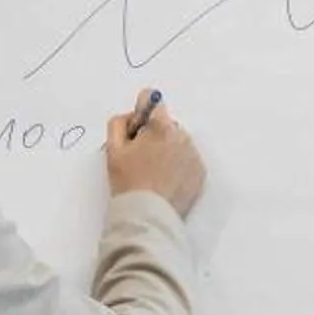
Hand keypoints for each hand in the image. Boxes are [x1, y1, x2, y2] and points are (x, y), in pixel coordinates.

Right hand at [106, 93, 205, 214]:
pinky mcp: (200, 171)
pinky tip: (166, 180)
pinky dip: (179, 165)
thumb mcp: (113, 149)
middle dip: (154, 134)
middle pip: (166, 124)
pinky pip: (189, 160)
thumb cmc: (129, 181)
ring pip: (178, 142)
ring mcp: (194, 154)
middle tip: (141, 158)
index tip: (136, 129)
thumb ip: (119, 123)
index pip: (151, 100)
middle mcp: (182, 136)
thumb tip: (132, 116)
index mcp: (160, 127)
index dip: (140, 113)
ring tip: (154, 173)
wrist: (149, 214)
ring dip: (168, 150)